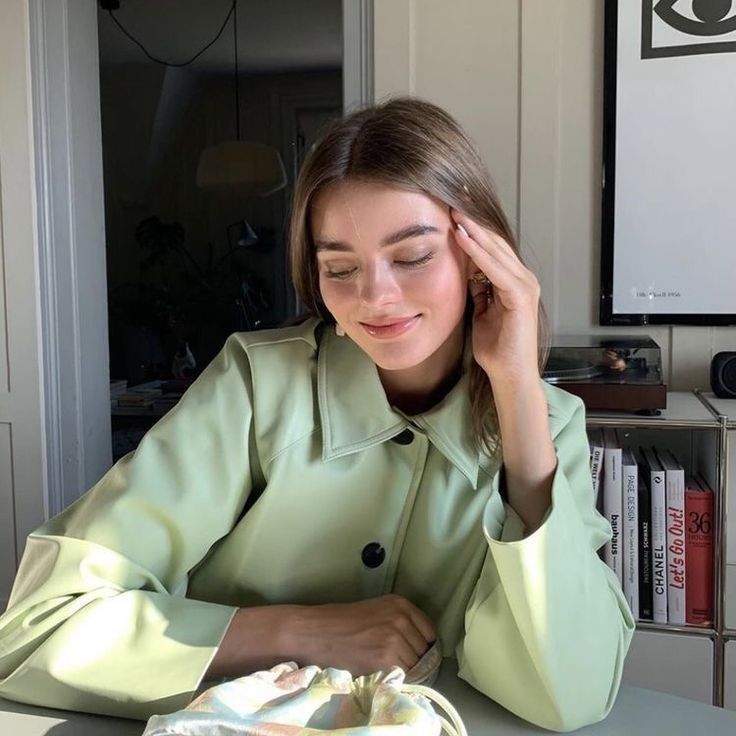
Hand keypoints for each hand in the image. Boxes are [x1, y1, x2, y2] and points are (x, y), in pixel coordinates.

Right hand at [288, 594, 435, 674]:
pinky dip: (395, 679)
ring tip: (384, 667)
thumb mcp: (377, 611)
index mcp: (401, 604)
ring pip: (416, 666)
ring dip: (405, 671)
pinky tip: (379, 673)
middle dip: (414, 660)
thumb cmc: (342, 623)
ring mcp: (395, 637)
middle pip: (424, 651)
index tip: (414, 654)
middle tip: (393, 663)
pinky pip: (403, 676)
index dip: (423, 647)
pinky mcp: (386, 658)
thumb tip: (422, 647)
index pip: (430, 632)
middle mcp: (401, 618)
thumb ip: (400, 622)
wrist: (315, 632)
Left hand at [451, 209, 540, 384]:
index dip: (473, 230)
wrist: (510, 374)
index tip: (452, 213)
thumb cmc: (496, 348)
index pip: (493, 248)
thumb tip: (466, 271)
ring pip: (496, 250)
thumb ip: (479, 290)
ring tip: (453, 212)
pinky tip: (461, 237)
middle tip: (451, 201)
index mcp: (514, 282)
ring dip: (473, 230)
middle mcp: (524, 279)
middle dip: (472, 222)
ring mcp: (525, 285)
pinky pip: (494, 268)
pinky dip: (477, 252)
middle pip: (496, 243)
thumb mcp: (482, 311)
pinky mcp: (520, 295)